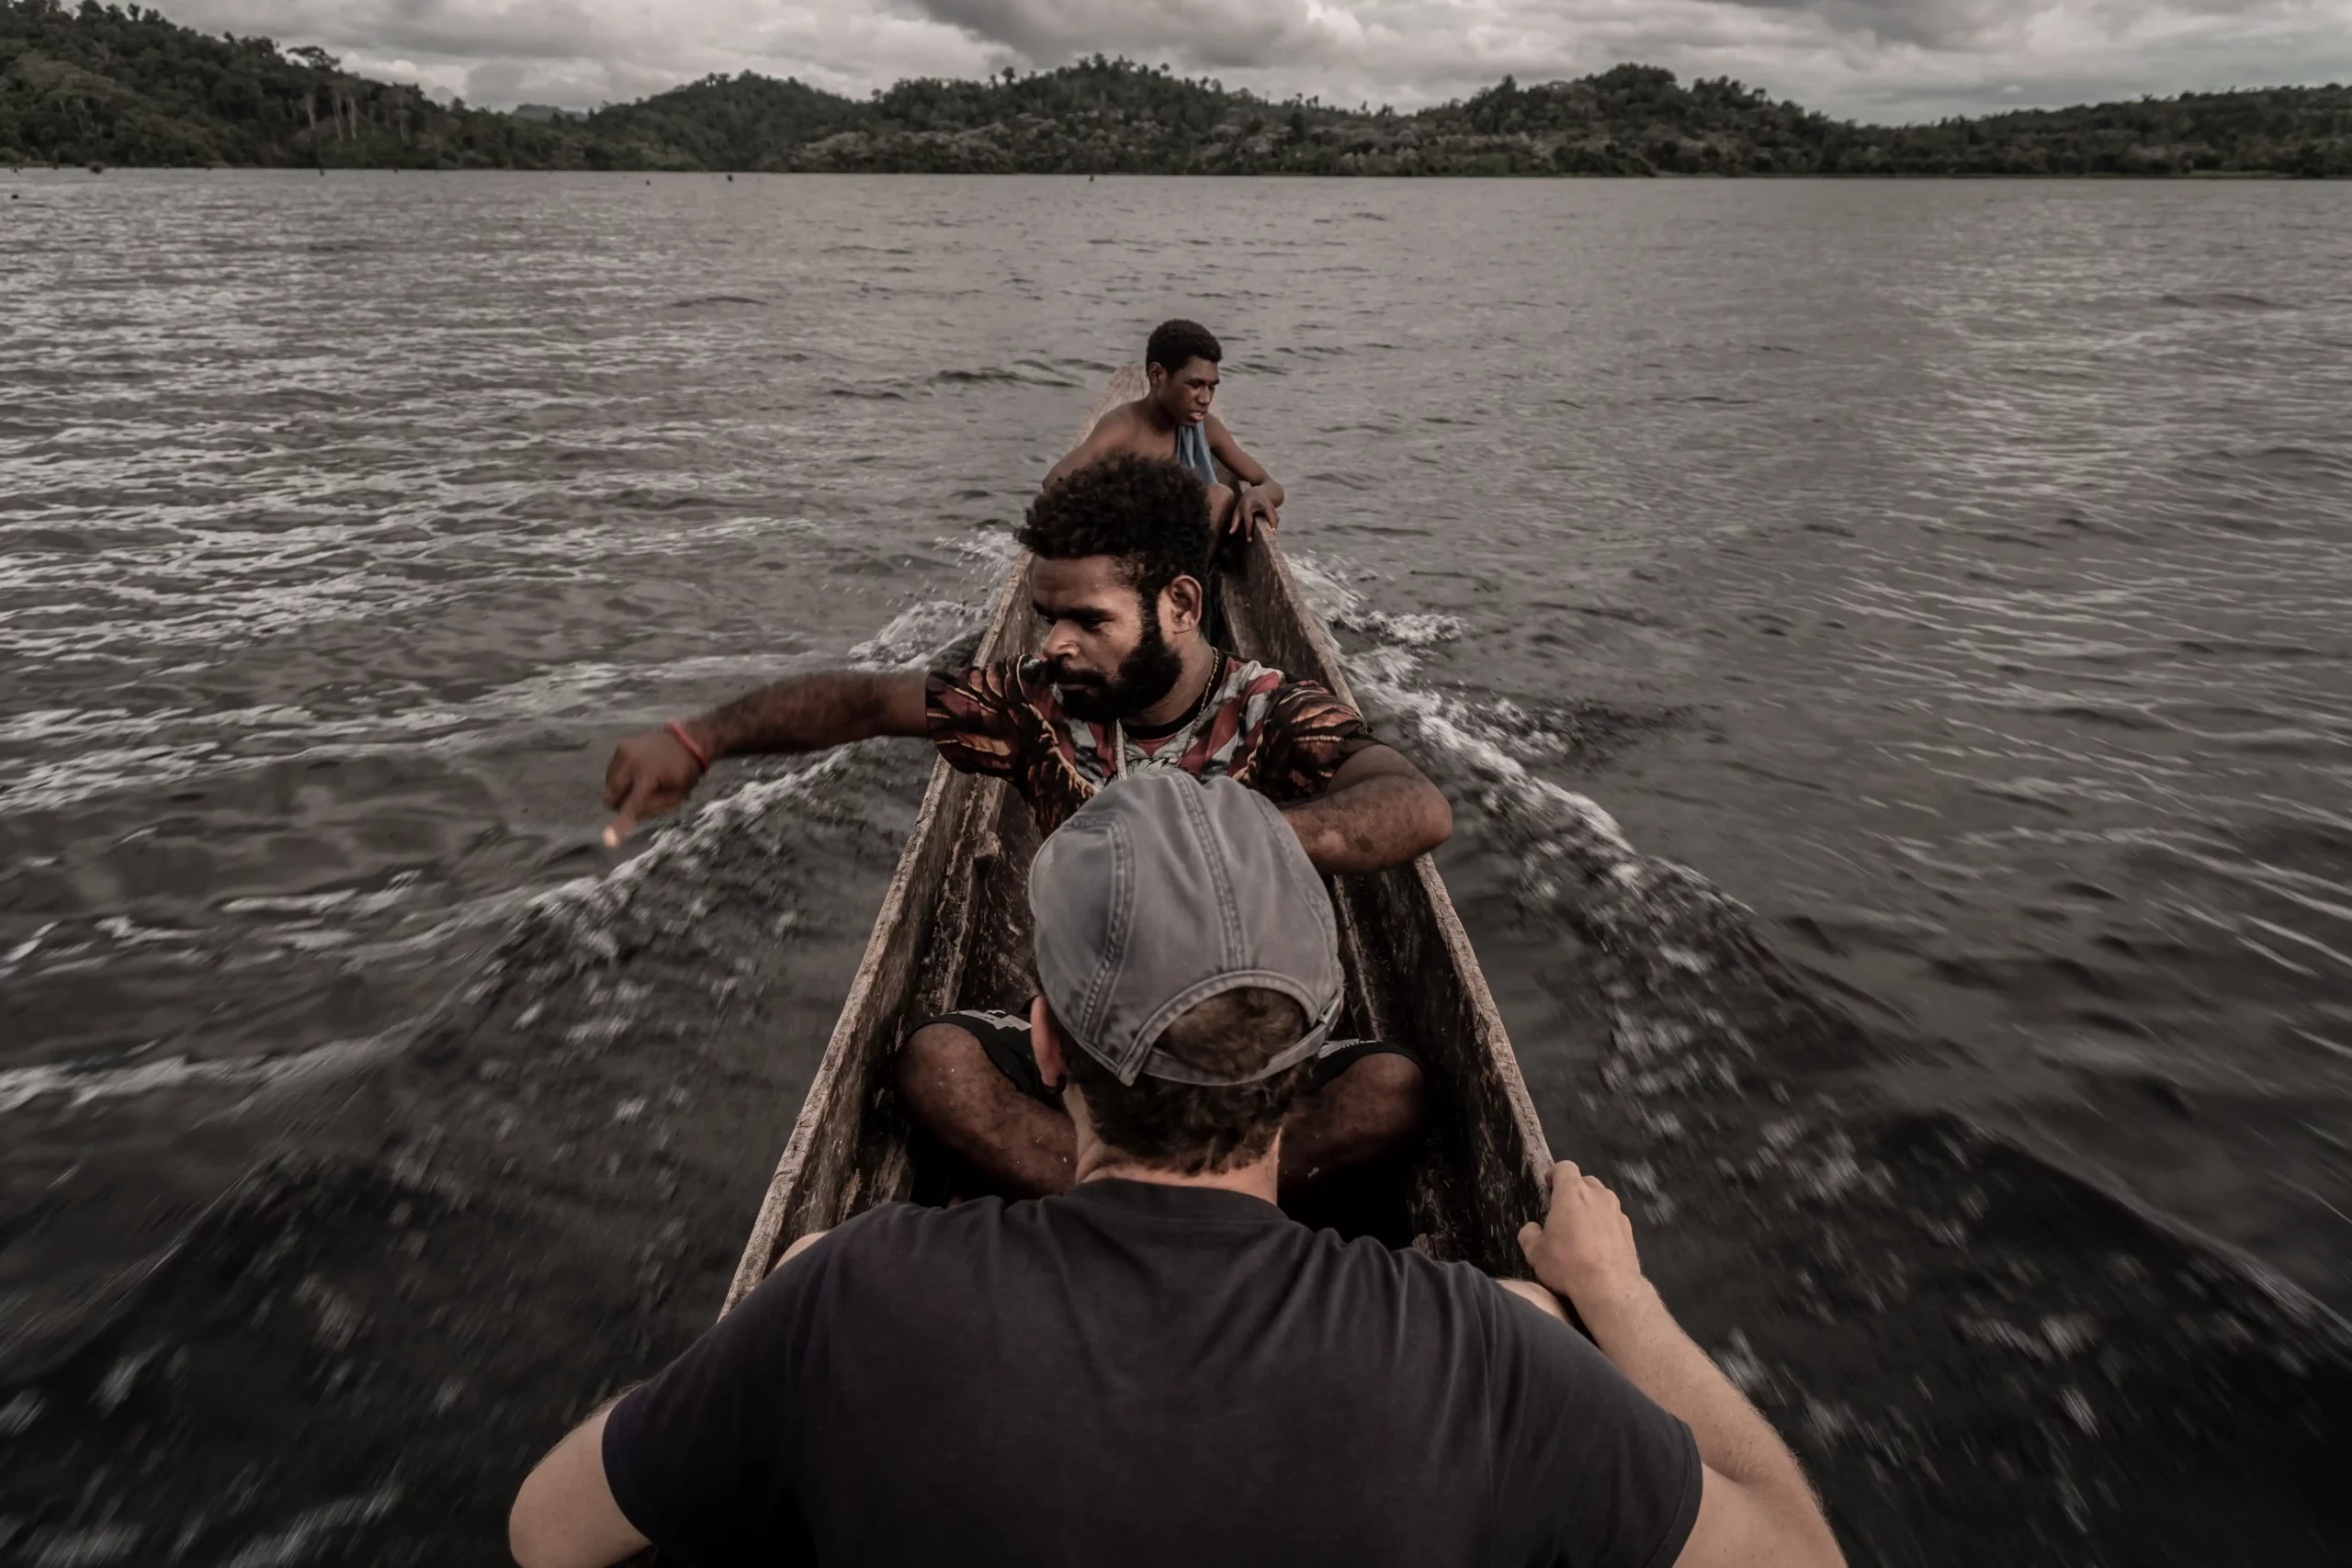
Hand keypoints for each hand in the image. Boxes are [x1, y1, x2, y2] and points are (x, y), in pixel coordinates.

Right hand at [602, 726, 704, 846]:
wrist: (687, 740)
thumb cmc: (685, 772)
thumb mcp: (677, 795)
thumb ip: (654, 807)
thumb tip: (628, 813)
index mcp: (649, 775)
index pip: (632, 805)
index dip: (620, 825)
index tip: (608, 841)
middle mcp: (632, 761)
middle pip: (611, 796)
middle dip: (620, 804)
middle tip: (639, 800)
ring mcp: (624, 751)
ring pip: (609, 785)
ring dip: (620, 791)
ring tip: (642, 782)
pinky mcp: (621, 746)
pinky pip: (611, 771)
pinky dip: (620, 778)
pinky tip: (637, 772)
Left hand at [1237, 487, 1279, 538]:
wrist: (1259, 489)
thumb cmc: (1246, 501)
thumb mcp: (1239, 508)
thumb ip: (1235, 521)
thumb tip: (1230, 533)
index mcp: (1249, 505)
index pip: (1249, 520)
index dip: (1249, 530)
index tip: (1249, 540)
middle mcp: (1261, 504)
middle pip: (1268, 516)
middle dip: (1270, 525)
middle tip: (1270, 537)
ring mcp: (1269, 505)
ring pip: (1274, 517)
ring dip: (1274, 527)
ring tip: (1272, 537)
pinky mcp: (1274, 507)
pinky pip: (1276, 518)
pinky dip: (1275, 525)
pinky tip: (1273, 532)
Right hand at [1517, 1161, 1647, 1315]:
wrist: (1609, 1287)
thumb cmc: (1567, 1263)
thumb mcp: (1535, 1252)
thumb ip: (1529, 1234)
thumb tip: (1532, 1229)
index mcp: (1573, 1193)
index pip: (1565, 1167)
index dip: (1555, 1173)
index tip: (1549, 1185)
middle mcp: (1598, 1196)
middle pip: (1586, 1181)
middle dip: (1574, 1191)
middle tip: (1563, 1211)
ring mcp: (1617, 1212)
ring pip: (1603, 1199)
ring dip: (1591, 1207)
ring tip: (1582, 1229)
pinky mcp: (1629, 1230)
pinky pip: (1614, 1218)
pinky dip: (1605, 1224)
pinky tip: (1599, 1245)